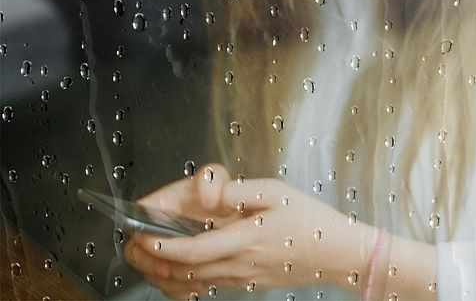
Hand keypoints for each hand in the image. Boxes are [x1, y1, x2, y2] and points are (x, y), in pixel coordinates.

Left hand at [126, 171, 377, 297]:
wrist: (339, 254)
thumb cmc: (312, 220)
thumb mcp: (279, 192)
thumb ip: (241, 191)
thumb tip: (212, 192)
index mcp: (245, 238)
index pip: (190, 249)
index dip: (160, 246)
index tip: (142, 236)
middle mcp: (240, 264)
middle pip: (184, 271)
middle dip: (155, 262)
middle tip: (137, 248)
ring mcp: (244, 278)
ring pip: (195, 282)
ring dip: (169, 272)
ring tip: (153, 256)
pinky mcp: (250, 284)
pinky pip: (211, 286)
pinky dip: (190, 280)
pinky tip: (185, 268)